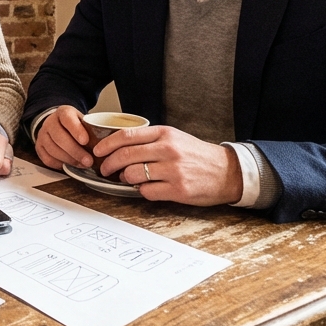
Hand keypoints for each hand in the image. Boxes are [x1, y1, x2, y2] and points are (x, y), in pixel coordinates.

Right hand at [33, 106, 94, 169]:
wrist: (58, 125)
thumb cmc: (75, 126)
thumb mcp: (84, 121)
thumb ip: (91, 130)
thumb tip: (104, 146)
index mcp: (63, 113)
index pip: (67, 119)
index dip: (76, 130)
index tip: (85, 141)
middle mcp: (50, 122)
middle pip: (59, 137)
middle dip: (75, 151)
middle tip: (88, 161)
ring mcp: (42, 135)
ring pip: (53, 149)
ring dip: (69, 160)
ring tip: (82, 165)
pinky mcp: (39, 147)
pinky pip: (47, 159)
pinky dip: (59, 164)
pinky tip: (69, 165)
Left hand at [93, 125, 243, 205]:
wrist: (227, 171)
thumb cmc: (196, 155)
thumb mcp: (174, 138)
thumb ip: (149, 139)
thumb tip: (119, 147)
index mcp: (164, 133)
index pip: (126, 135)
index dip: (107, 144)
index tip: (98, 151)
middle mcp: (168, 149)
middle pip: (125, 156)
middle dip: (109, 164)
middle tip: (105, 170)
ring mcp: (173, 170)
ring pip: (132, 175)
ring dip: (125, 179)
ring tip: (128, 179)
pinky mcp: (178, 189)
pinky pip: (146, 191)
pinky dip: (142, 191)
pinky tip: (147, 188)